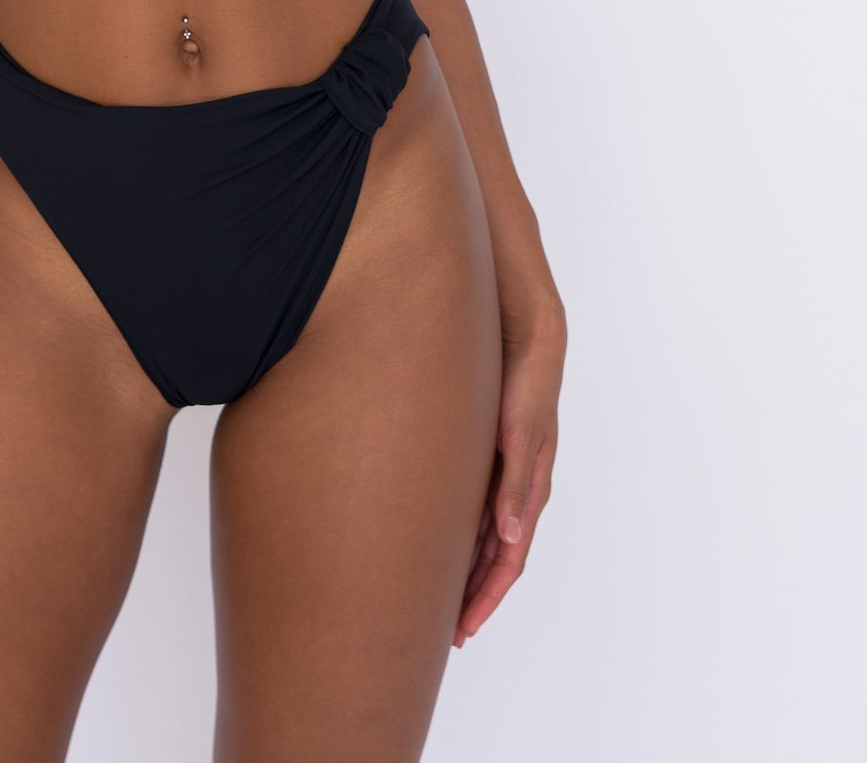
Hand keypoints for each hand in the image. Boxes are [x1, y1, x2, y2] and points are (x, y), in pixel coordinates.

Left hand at [453, 303, 565, 645]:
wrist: (523, 330)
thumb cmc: (526, 378)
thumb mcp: (521, 431)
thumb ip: (517, 482)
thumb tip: (509, 537)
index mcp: (528, 488)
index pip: (508, 559)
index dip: (486, 597)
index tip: (462, 630)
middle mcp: (515, 486)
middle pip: (493, 557)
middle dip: (473, 596)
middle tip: (446, 633)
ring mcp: (500, 470)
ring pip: (481, 535)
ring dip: (464, 569)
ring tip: (438, 599)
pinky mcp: (484, 450)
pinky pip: (471, 506)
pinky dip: (458, 533)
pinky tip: (435, 540)